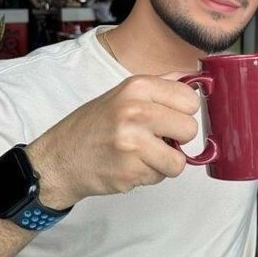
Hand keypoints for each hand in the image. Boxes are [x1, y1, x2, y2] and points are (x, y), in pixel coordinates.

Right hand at [26, 74, 199, 208]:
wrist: (59, 159)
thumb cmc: (93, 126)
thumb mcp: (123, 94)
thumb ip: (161, 87)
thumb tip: (198, 80)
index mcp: (137, 86)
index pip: (190, 99)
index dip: (184, 112)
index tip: (171, 117)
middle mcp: (135, 111)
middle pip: (190, 129)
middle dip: (178, 139)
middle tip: (156, 138)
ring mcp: (133, 142)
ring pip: (179, 160)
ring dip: (165, 162)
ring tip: (143, 154)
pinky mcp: (130, 170)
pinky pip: (160, 176)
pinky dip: (149, 175)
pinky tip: (129, 165)